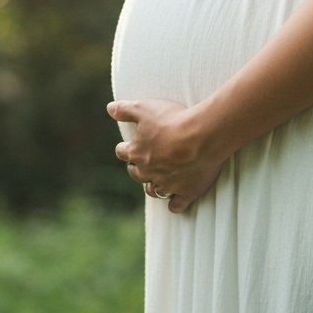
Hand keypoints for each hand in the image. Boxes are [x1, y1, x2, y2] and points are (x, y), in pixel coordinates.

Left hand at [107, 98, 224, 213]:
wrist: (202, 136)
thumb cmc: (173, 120)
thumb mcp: (144, 108)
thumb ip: (125, 109)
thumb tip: (109, 108)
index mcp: (137, 152)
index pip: (122, 152)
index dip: (125, 148)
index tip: (128, 146)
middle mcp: (148, 172)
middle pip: (136, 173)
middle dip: (137, 167)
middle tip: (144, 161)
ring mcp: (167, 184)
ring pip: (153, 190)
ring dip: (153, 185)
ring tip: (157, 179)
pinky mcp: (186, 192)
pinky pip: (176, 205)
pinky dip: (174, 203)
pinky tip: (174, 201)